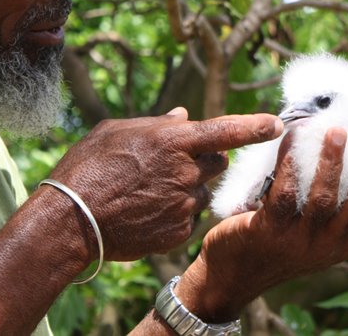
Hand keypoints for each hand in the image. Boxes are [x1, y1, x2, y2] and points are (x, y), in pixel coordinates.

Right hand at [43, 108, 282, 260]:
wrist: (71, 220)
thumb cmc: (88, 167)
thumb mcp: (117, 132)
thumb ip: (156, 124)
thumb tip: (182, 116)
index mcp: (172, 141)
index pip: (225, 131)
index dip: (254, 127)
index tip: (276, 124)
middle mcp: (185, 172)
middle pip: (216, 163)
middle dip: (204, 161)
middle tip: (172, 165)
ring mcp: (183, 205)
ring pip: (200, 192)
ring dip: (185, 189)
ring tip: (147, 192)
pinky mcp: (177, 232)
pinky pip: (187, 218)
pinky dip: (174, 214)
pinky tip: (145, 212)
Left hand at [177, 127, 347, 321]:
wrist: (229, 277)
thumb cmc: (272, 246)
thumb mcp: (310, 238)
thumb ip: (328, 212)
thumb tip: (346, 160)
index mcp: (341, 246)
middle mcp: (325, 247)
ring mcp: (297, 241)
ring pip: (324, 197)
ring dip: (332, 160)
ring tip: (335, 131)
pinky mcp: (268, 231)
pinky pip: (284, 192)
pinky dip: (290, 162)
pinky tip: (290, 139)